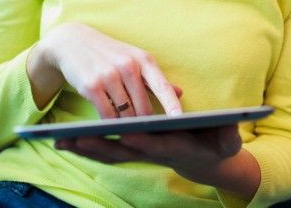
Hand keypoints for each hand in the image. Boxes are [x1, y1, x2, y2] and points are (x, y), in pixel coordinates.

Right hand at [28, 22, 182, 118]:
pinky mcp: (91, 86)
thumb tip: (180, 93)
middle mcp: (128, 66)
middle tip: (147, 132)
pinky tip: (110, 123)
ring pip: (125, 114)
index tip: (181, 119)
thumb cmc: (110, 54)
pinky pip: (106, 115)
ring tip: (128, 126)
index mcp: (143, 59)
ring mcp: (109, 76)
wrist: (72, 42)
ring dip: (127, 124)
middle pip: (143, 107)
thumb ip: (155, 79)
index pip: (162, 85)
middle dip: (145, 122)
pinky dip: (110, 123)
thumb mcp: (135, 59)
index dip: (172, 104)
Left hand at [54, 124, 240, 167]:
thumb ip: (228, 135)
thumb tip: (231, 130)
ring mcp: (139, 153)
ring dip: (84, 148)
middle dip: (99, 146)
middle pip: (123, 152)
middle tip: (77, 139)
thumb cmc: (218, 144)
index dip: (141, 140)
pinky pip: (104, 150)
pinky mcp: (130, 151)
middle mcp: (152, 152)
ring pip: (108, 153)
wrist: (207, 160)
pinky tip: (64, 140)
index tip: (125, 132)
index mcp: (175, 146)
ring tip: (59, 139)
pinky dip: (84, 146)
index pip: (156, 145)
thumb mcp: (227, 139)